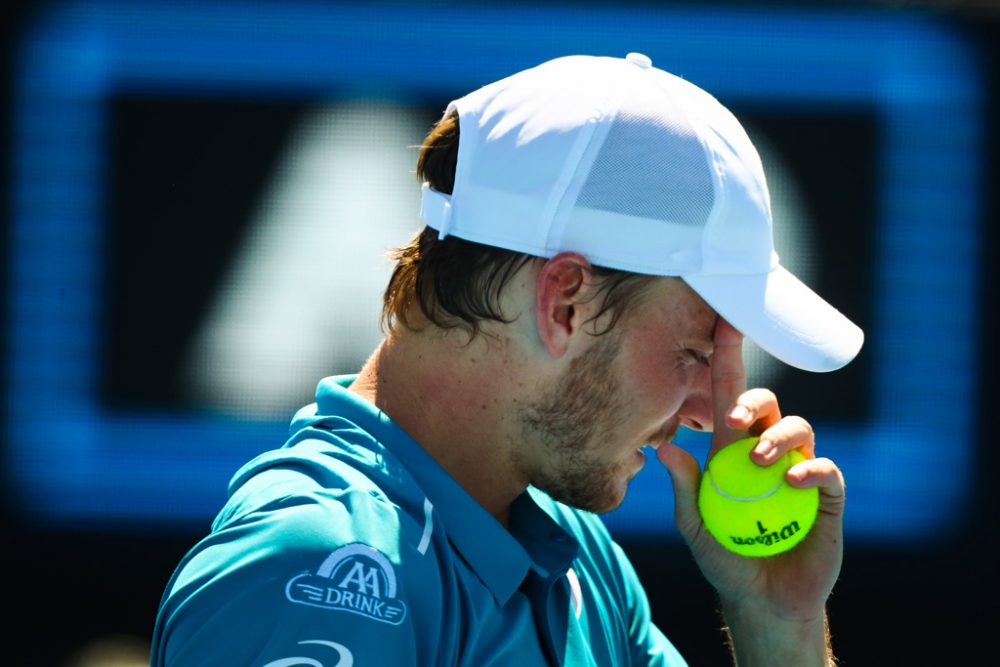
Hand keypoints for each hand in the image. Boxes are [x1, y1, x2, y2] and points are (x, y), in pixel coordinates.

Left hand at [657, 319, 844, 660]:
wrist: (762, 598)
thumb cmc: (725, 556)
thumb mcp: (694, 525)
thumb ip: (685, 489)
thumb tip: (666, 449)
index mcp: (731, 450)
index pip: (727, 395)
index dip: (727, 358)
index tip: (723, 321)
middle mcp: (767, 451)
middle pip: (765, 403)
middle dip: (750, 398)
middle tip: (731, 420)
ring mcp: (799, 469)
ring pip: (798, 427)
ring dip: (776, 436)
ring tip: (757, 462)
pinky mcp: (827, 495)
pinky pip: (825, 468)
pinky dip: (811, 468)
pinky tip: (793, 480)